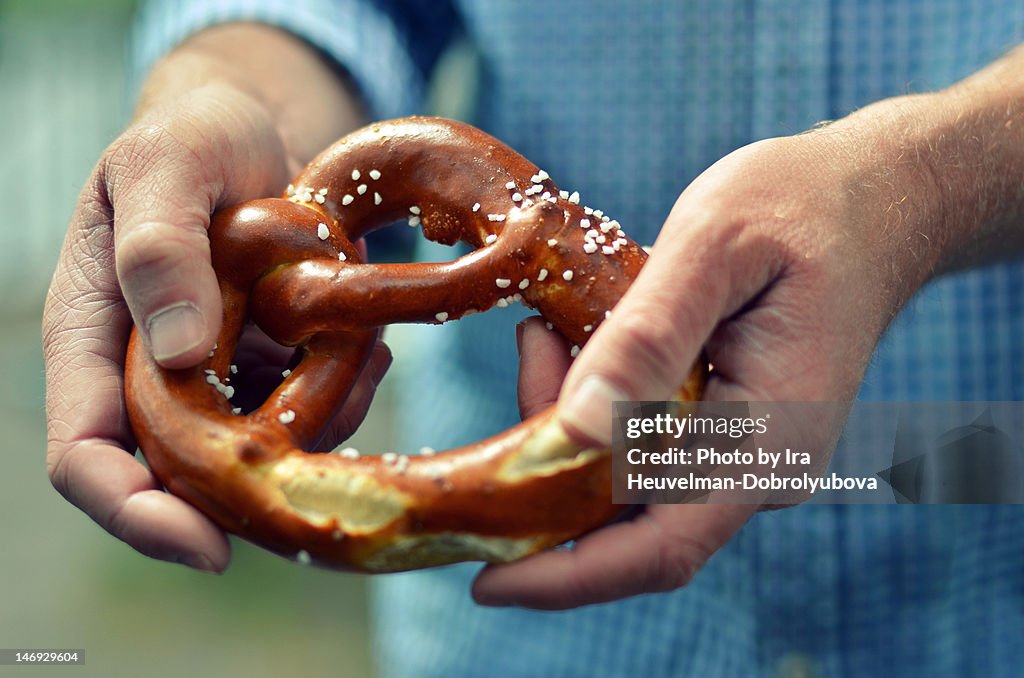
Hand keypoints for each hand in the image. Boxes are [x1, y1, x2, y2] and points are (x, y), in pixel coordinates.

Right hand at [43, 24, 377, 571]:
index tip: (207, 546)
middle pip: (173, 481)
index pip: (85, 455)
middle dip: (244, 499)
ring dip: (309, 437)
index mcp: (90, 335)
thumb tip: (178, 353)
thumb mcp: (167, 163)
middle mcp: (143, 373)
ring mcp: (209, 377)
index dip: (134, 514)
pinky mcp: (264, 367)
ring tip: (357, 363)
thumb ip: (160, 247)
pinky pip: (302, 414)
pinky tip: (369, 350)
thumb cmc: (195, 137)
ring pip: (249, 456)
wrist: (252, 132)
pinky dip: (340, 399)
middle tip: (318, 477)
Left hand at [474, 89, 998, 607]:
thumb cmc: (801, 209)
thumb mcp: (715, 246)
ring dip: (566, 422)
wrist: (869, 200)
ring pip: (621, 479)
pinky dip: (590, 405)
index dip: (567, 576)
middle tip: (535, 346)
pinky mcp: (720, 429)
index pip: (660, 548)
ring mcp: (739, 453)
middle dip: (548, 461)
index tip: (487, 582)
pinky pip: (637, 442)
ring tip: (554, 329)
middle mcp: (756, 468)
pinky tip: (578, 336)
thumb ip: (649, 335)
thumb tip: (579, 426)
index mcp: (770, 442)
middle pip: (623, 516)